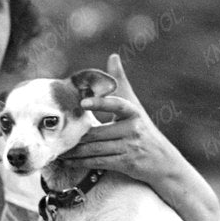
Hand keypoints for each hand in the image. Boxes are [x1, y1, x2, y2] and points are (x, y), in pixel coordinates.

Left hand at [72, 53, 170, 186]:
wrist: (162, 160)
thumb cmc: (142, 128)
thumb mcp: (134, 105)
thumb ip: (121, 82)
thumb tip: (113, 56)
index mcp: (133, 112)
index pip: (117, 105)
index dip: (101, 104)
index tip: (83, 103)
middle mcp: (133, 129)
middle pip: (98, 133)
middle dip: (77, 137)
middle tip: (57, 135)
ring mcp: (130, 147)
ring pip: (96, 149)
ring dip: (75, 152)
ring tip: (59, 150)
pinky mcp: (127, 164)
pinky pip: (100, 163)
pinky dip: (82, 163)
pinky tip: (69, 162)